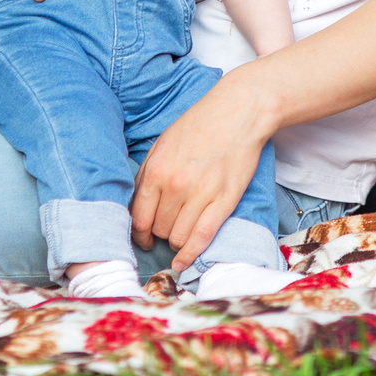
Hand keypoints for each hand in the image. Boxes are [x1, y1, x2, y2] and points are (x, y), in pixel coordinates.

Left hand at [129, 68, 271, 270]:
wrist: (239, 112)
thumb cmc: (199, 125)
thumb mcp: (162, 144)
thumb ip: (147, 175)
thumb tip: (136, 207)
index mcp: (156, 171)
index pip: (139, 218)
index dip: (139, 234)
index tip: (143, 238)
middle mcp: (176, 186)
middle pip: (159, 230)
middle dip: (160, 234)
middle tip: (165, 230)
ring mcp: (201, 195)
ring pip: (178, 238)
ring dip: (176, 241)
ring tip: (180, 234)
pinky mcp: (224, 201)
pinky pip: (202, 238)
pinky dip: (190, 255)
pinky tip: (183, 262)